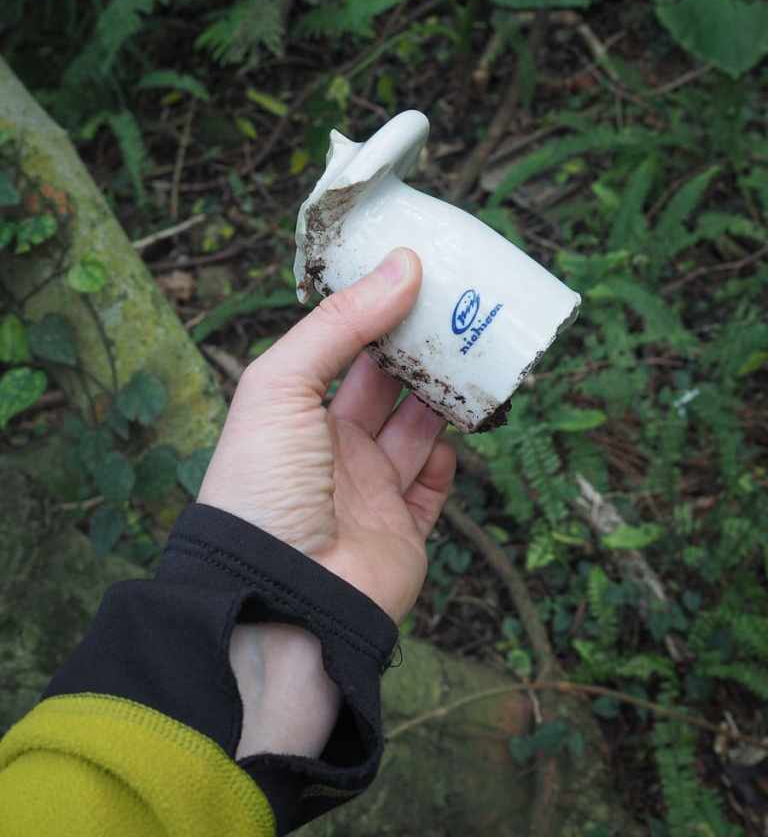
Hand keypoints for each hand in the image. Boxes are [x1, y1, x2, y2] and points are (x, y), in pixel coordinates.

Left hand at [198, 247, 454, 623]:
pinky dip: (445, 458)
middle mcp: (333, 451)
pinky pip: (433, 487)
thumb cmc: (263, 486)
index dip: (375, 316)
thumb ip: (340, 324)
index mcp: (297, 415)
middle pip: (387, 387)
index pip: (343, 352)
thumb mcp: (283, 386)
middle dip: (420, 351)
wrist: (281, 597)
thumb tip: (402, 263)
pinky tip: (449, 435)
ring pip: (418, 429)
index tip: (415, 279)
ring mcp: (370, 493)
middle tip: (458, 310)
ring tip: (473, 356)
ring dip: (444, 396)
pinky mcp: (403, 533)